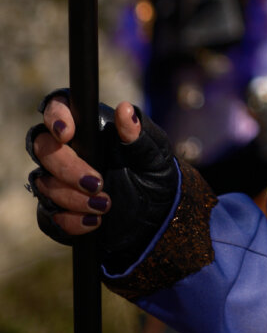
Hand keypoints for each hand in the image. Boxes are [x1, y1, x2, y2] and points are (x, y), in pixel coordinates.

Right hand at [27, 92, 178, 268]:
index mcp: (88, 128)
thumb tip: (125, 109)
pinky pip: (48, 217)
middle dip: (66, 168)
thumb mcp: (154, 153)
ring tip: (105, 205)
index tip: (68, 134)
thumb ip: (138, 133)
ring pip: (44, 184)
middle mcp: (67, 151)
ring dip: (72, 197)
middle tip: (97, 183)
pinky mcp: (58, 210)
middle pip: (44, 149)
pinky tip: (93, 223)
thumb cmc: (153, 173)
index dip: (55, 117)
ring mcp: (58, 181)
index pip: (57, 109)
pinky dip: (69, 221)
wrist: (156, 214)